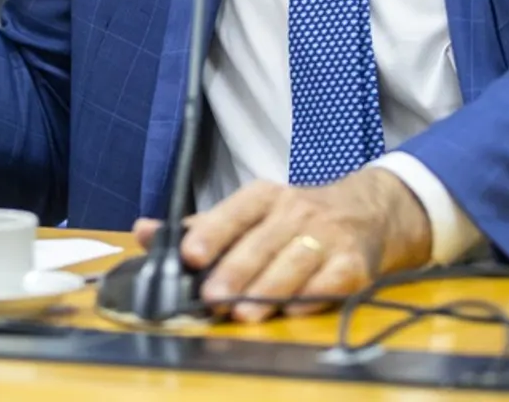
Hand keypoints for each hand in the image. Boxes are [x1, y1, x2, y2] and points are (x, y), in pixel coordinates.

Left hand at [134, 170, 430, 322]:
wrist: (365, 211)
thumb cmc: (293, 217)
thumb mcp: (249, 212)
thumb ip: (197, 227)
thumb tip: (142, 232)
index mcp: (264, 197)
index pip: (234, 212)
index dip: (212, 233)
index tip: (191, 255)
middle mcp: (295, 211)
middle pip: (261, 243)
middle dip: (236, 272)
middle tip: (213, 297)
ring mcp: (327, 236)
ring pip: (294, 263)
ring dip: (269, 289)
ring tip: (245, 311)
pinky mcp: (353, 261)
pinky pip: (332, 280)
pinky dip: (312, 294)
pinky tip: (293, 307)